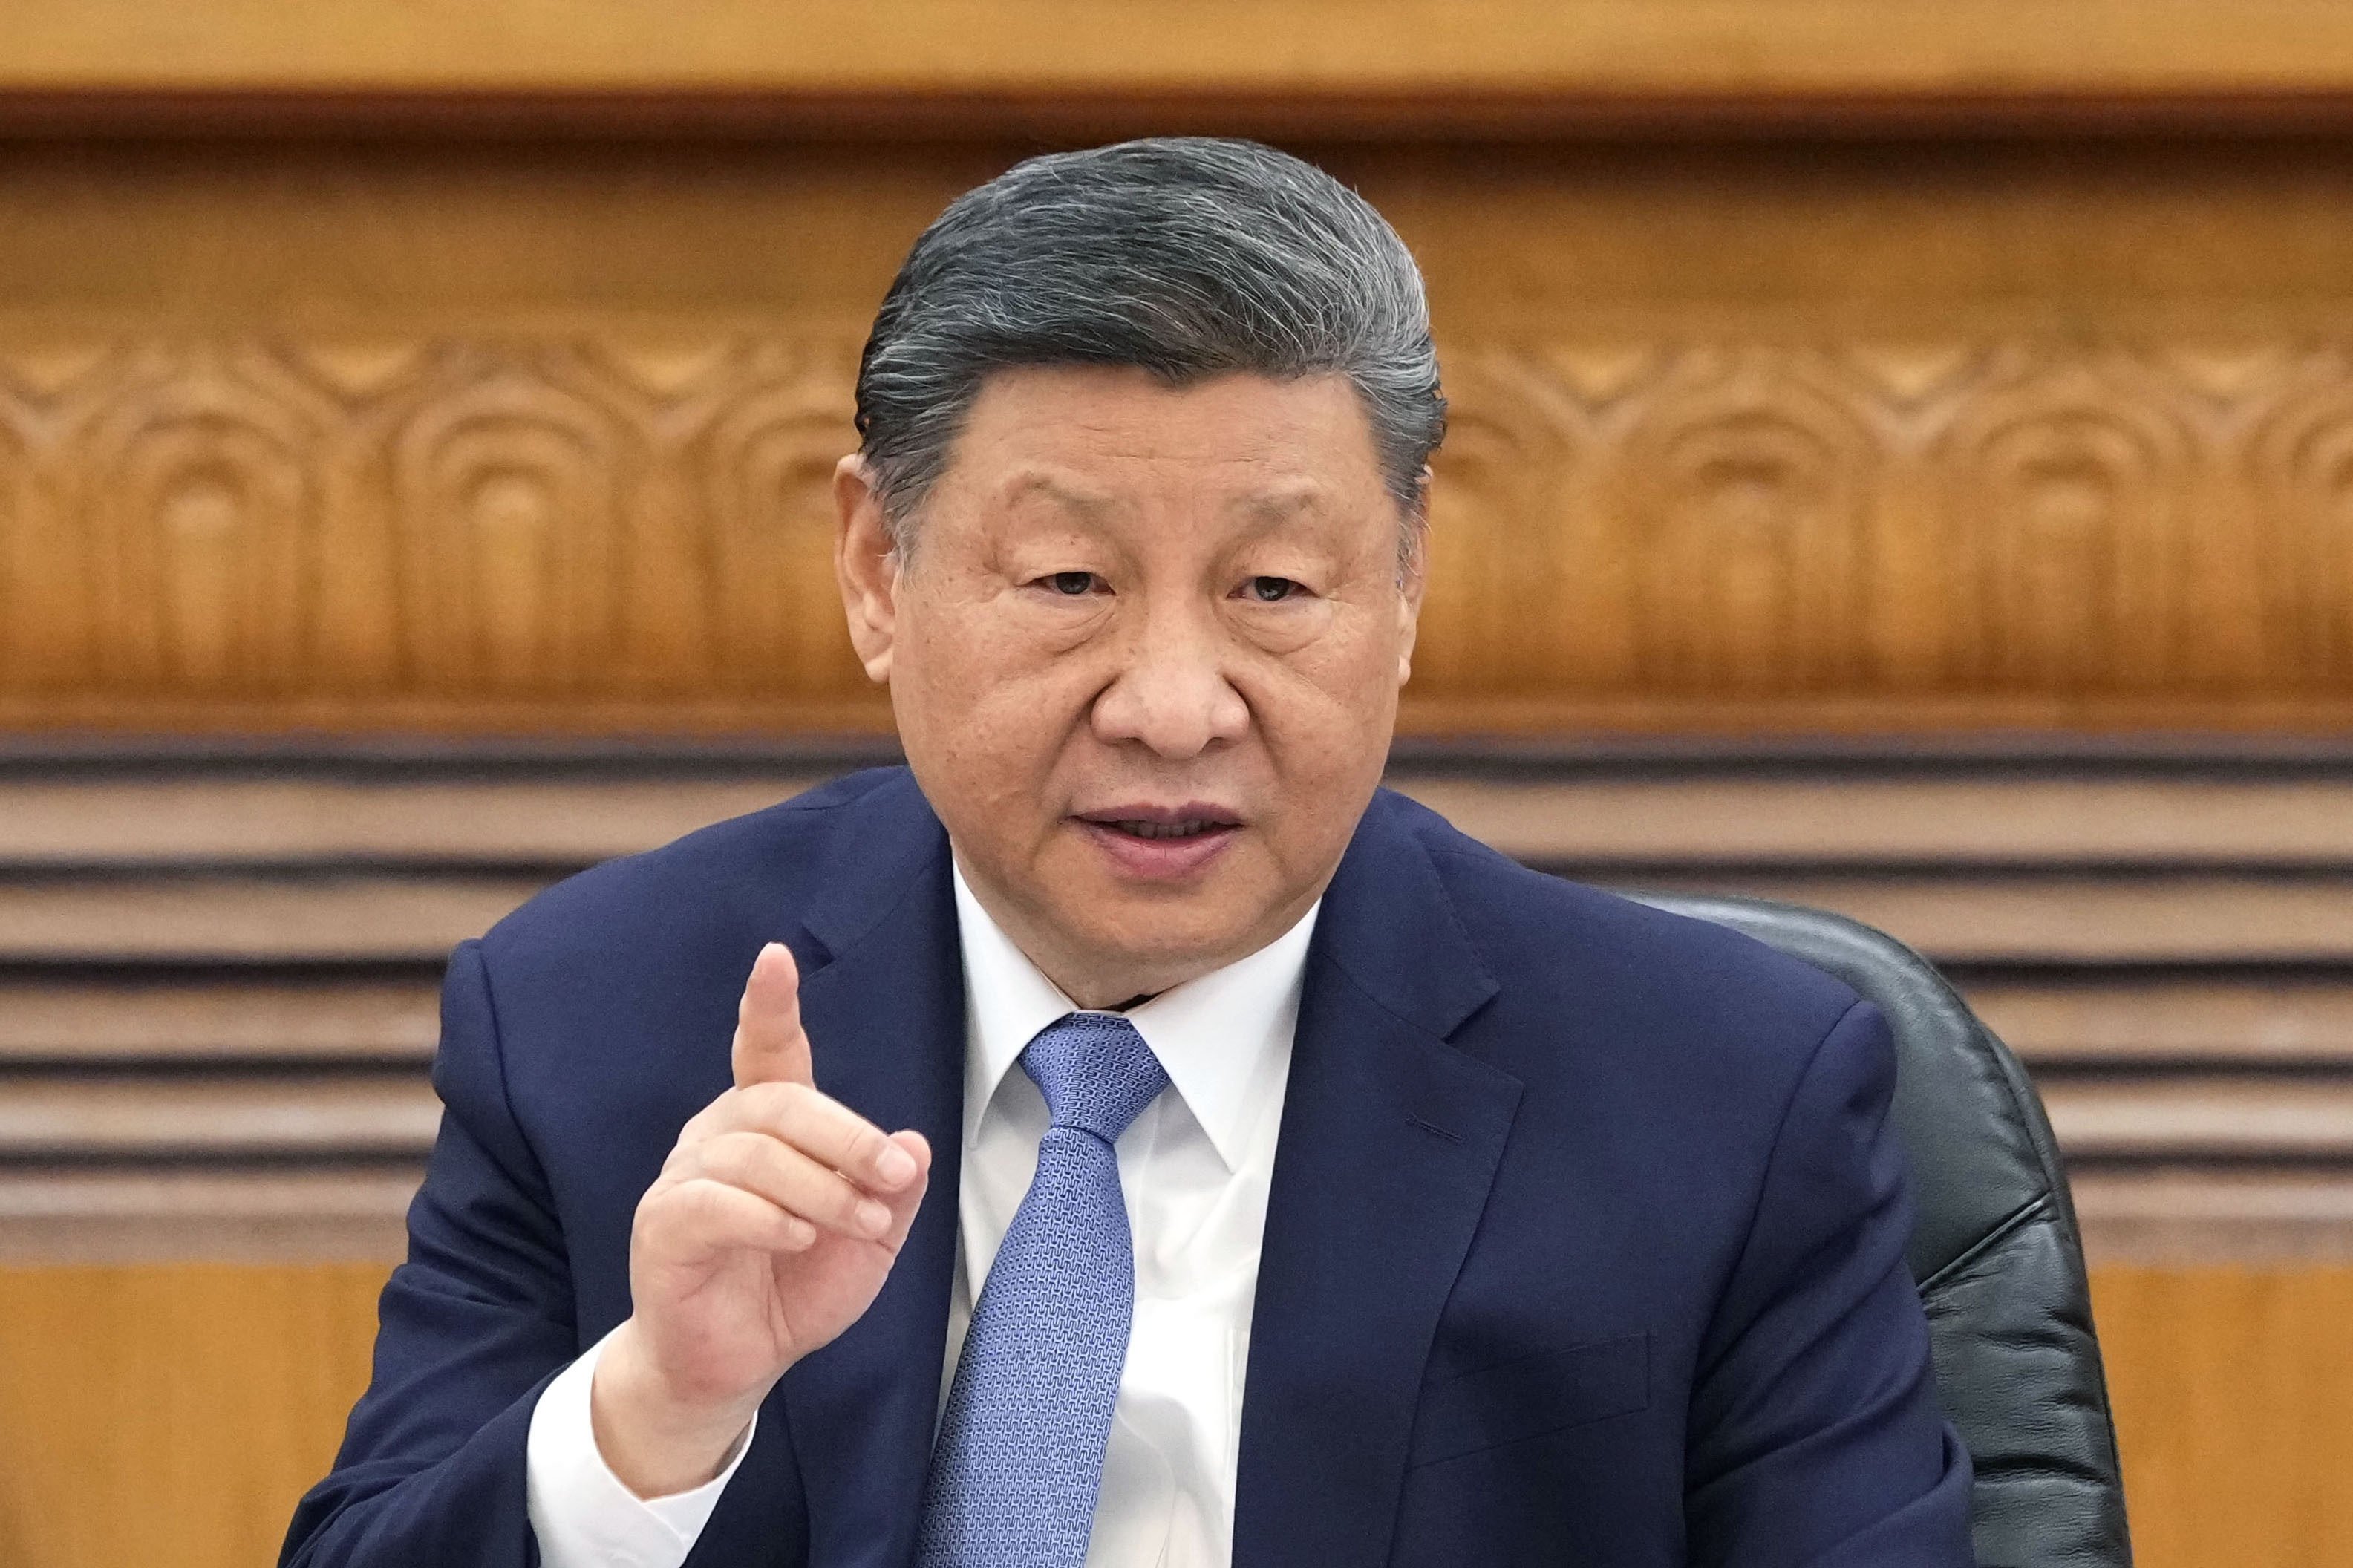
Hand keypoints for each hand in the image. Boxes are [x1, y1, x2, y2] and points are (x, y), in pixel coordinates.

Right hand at [592, 941, 932, 1496]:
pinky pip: (713, 1202)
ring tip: (859, 1223)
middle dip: (848, 1135)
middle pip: (779, 1102)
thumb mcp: (869, 1240)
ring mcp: (683, 1179)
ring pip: (755, 1153)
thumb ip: (893, 1190)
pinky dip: (767, 1217)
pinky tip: (799, 1238)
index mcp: (766, 1126)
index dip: (769, 1004)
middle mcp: (718, 1136)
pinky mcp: (663, 1226)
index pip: (767, 1051)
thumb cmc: (794, 1288)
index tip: (775, 958)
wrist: (735, 1365)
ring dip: (821, 1188)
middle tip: (893, 1173)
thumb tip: (914, 1143)